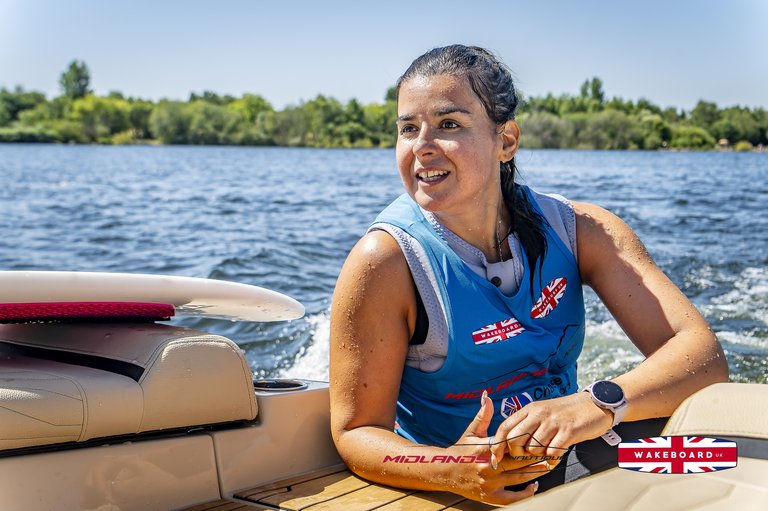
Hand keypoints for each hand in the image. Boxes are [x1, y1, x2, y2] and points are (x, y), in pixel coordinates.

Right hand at [447, 391, 544, 504]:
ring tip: (548, 466)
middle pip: (519, 462)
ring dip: (535, 472)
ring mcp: (489, 483)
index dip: (528, 442)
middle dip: (537, 457)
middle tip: (552, 452)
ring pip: (518, 478)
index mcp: (484, 448)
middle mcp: (488, 466)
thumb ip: (482, 415)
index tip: (541, 437)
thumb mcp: (471, 432)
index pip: (511, 444)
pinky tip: (534, 486)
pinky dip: (524, 494)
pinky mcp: (489, 496)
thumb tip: (487, 396)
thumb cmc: (459, 450)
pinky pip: (511, 498)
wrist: (444, 471)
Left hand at [489, 391, 613, 463]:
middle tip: (528, 456)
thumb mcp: (542, 412)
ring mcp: (553, 422)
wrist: (595, 404)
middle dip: (517, 454)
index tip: (496, 458)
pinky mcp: (568, 431)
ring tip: (548, 450)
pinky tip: (558, 451)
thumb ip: (527, 424)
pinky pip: (552, 452)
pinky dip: (553, 457)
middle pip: (514, 440)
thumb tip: (509, 443)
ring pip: (533, 449)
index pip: (505, 427)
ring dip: (539, 455)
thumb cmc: (566, 412)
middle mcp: (539, 414)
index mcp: (530, 409)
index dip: (497, 445)